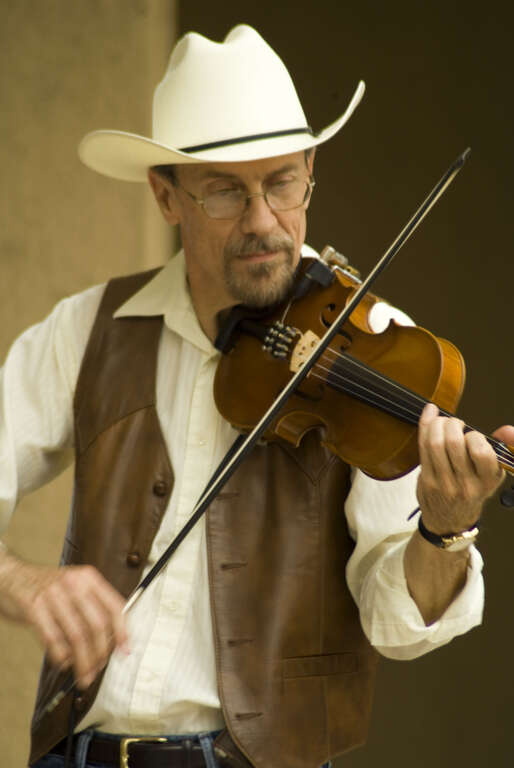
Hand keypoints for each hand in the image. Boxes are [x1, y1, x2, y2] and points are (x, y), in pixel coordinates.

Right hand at [0, 555, 127, 688]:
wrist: (12, 577)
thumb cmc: (47, 586)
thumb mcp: (75, 585)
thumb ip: (93, 606)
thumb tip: (113, 639)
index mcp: (88, 577)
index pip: (114, 606)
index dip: (122, 631)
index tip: (124, 651)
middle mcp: (73, 583)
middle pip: (97, 625)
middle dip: (100, 653)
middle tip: (98, 669)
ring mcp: (53, 595)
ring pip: (76, 636)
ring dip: (83, 662)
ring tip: (84, 675)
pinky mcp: (34, 608)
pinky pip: (53, 639)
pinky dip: (61, 656)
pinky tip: (63, 663)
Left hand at [416, 403, 513, 533]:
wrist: (449, 521)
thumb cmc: (471, 492)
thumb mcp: (491, 476)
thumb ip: (497, 450)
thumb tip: (506, 429)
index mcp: (487, 481)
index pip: (481, 453)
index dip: (474, 436)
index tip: (472, 435)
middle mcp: (466, 484)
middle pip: (454, 443)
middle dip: (452, 424)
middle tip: (454, 423)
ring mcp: (444, 483)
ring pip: (435, 443)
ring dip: (437, 424)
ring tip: (442, 423)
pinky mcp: (427, 480)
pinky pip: (423, 448)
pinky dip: (425, 427)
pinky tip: (429, 416)